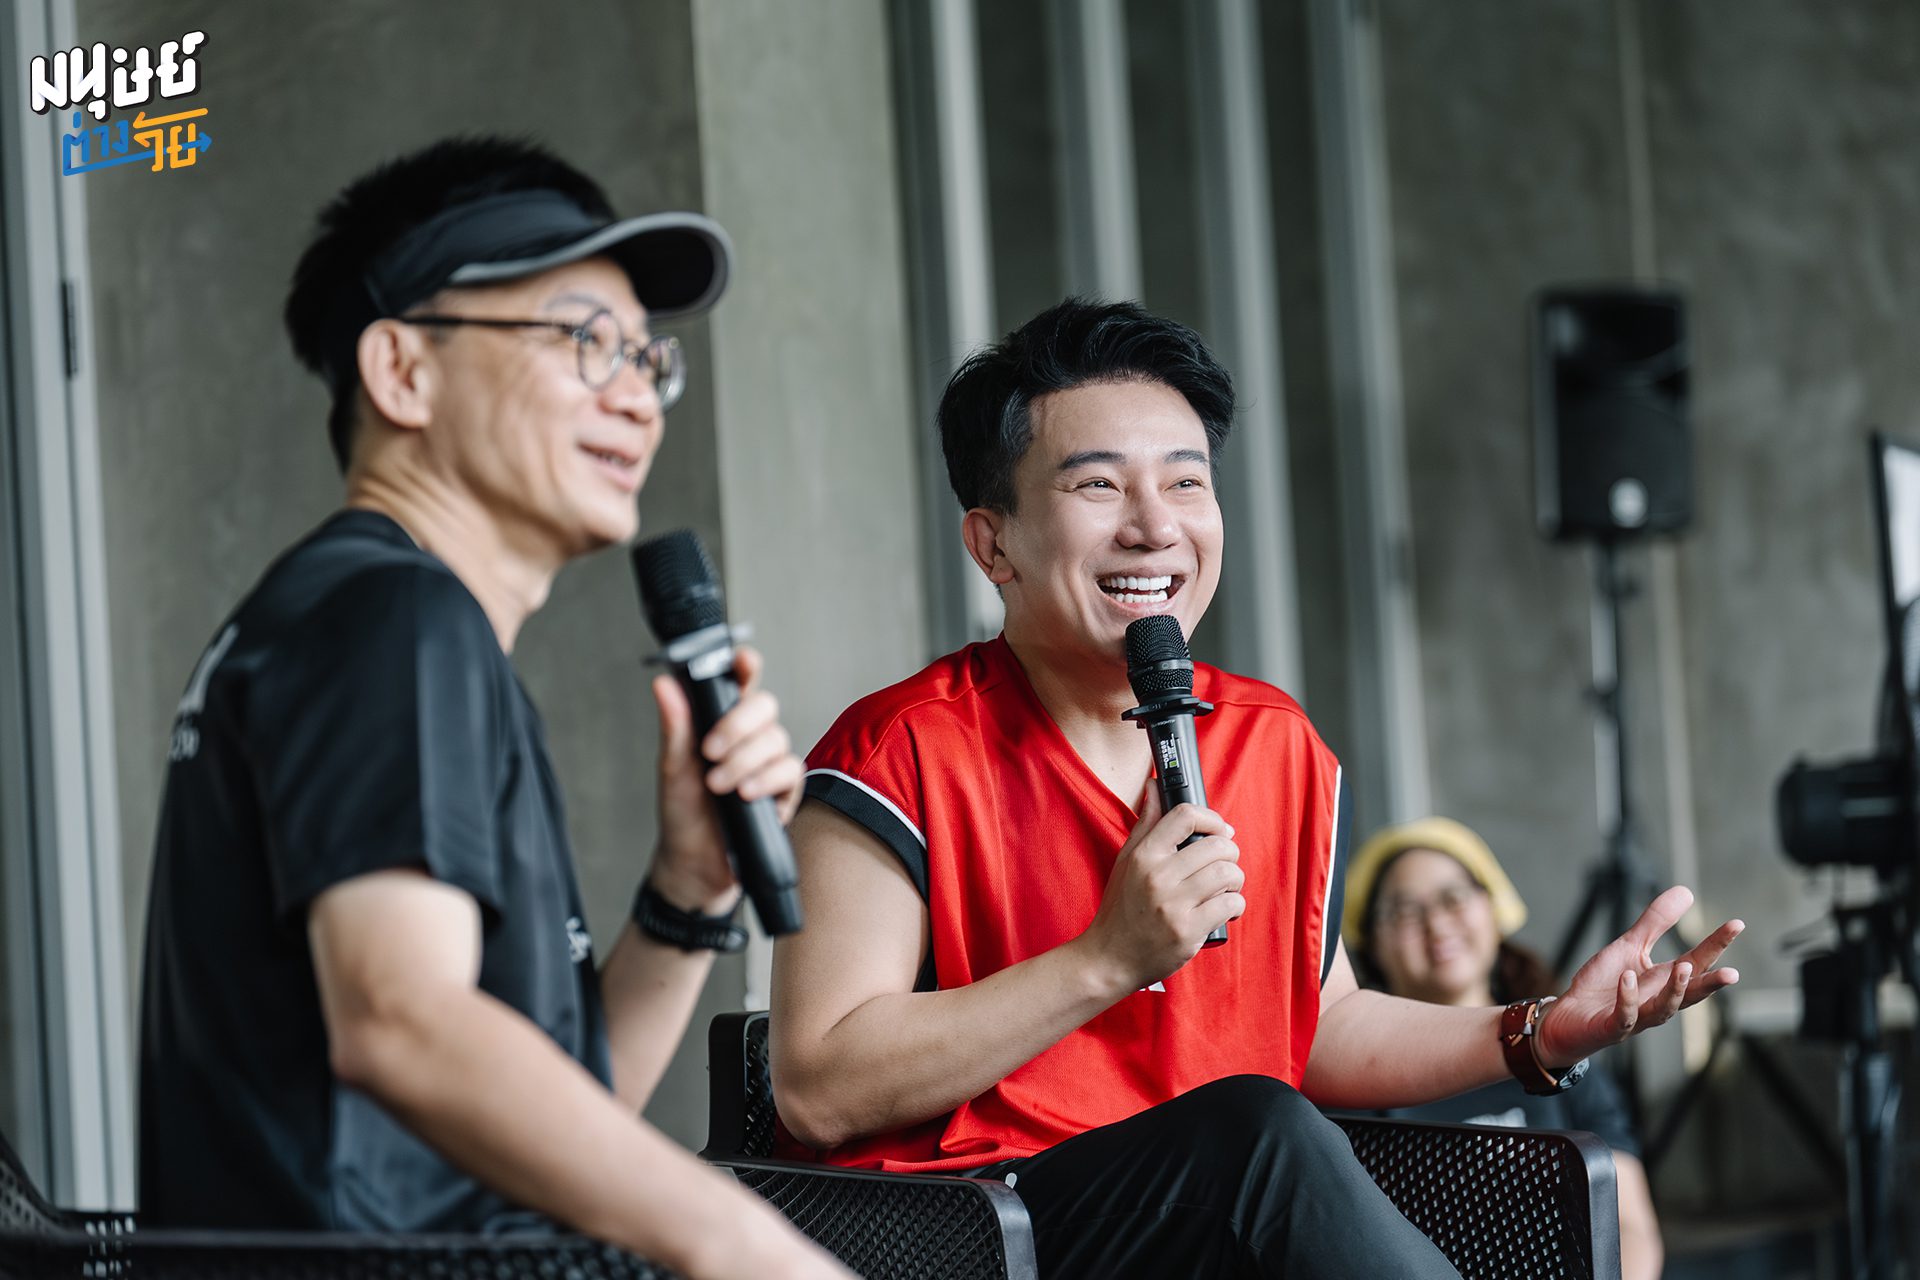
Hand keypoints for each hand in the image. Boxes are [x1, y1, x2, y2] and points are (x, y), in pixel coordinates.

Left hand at [649, 645, 802, 913]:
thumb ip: (676, 726)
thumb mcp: (672, 769)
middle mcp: (749, 740)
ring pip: (777, 739)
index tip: (743, 660)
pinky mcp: (784, 792)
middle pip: (765, 707)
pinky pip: (789, 771)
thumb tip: (663, 684)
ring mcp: (768, 765)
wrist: (694, 865)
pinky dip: (765, 779)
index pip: (741, 685)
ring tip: (717, 785)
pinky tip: (745, 794)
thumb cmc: (683, 815)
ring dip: (744, 761)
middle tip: (710, 750)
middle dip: (738, 725)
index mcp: (721, 725)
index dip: (746, 667)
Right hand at [1074, 787, 1244, 993]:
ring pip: (1228, 873)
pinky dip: (1235, 904)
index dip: (1211, 818)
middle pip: (1216, 845)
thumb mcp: (1126, 861)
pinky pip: (1230, 904)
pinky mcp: (1188, 931)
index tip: (1219, 829)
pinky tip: (1225, 908)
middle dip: (1230, 852)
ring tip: (1225, 887)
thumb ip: (1145, 824)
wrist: (1109, 958)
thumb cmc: (1120, 908)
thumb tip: (1155, 786)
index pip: (1185, 815)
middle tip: (1224, 862)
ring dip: (1234, 879)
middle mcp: (1158, 876)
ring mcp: (1174, 905)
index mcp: (1144, 855)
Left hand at [1534, 886, 1743, 1069]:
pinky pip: (1625, 1016)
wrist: (1567, 1017)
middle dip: (1711, 984)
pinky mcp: (1612, 1028)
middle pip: (1690, 993)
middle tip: (1732, 973)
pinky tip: (1628, 978)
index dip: (1717, 945)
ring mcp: (1636, 1017)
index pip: (1698, 963)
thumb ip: (1656, 922)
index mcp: (1663, 981)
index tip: (1737, 924)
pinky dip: (1629, 999)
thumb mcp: (1629, 946)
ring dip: (1675, 990)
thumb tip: (1687, 891)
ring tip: (1683, 967)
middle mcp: (1656, 1001)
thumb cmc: (1603, 984)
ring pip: (1663, 1010)